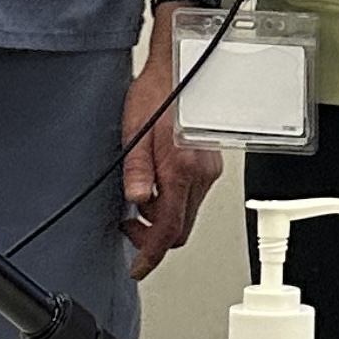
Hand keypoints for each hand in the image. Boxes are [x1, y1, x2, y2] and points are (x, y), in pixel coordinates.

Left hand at [122, 7, 222, 279]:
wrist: (181, 70)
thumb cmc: (157, 96)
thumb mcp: (134, 133)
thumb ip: (136, 172)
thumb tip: (136, 202)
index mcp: (181, 170)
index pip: (168, 230)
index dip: (150, 255)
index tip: (138, 267)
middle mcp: (201, 175)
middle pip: (180, 229)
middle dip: (153, 236)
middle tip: (128, 226)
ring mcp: (208, 171)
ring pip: (186, 214)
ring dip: (162, 216)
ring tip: (139, 197)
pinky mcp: (209, 164)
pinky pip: (191, 196)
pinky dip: (173, 200)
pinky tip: (157, 183)